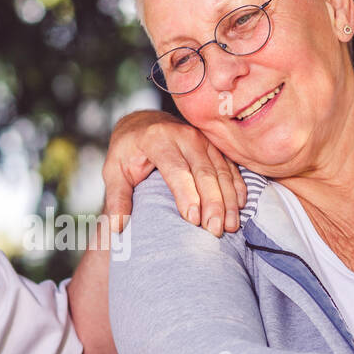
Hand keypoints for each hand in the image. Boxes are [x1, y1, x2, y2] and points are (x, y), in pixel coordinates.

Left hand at [103, 109, 245, 236]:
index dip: (187, 195)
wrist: (144, 123)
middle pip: (204, 172)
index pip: (176, 169)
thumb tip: (117, 226)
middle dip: (213, 202)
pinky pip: (230, 167)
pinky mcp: (215, 146)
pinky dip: (237, 186)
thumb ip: (117, 197)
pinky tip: (239, 207)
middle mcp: (184, 136)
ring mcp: (203, 139)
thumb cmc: (128, 150)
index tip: (194, 220)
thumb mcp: (113, 170)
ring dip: (228, 199)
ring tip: (230, 225)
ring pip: (221, 171)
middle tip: (216, 230)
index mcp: (158, 139)